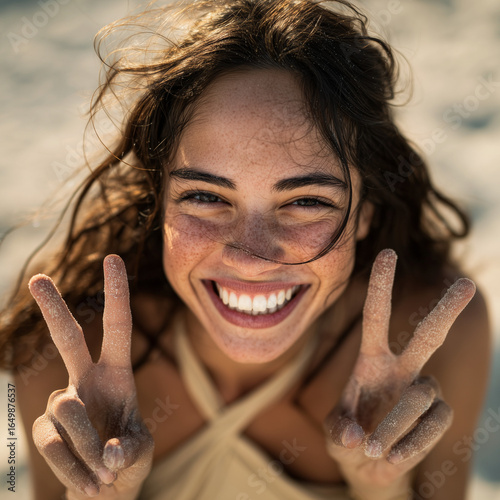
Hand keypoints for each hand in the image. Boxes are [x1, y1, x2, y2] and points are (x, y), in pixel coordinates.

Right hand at [29, 255, 153, 498]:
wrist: (105, 489)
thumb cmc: (128, 459)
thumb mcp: (140, 452)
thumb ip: (128, 450)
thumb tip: (109, 456)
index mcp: (117, 373)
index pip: (117, 327)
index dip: (116, 294)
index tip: (112, 258)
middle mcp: (86, 379)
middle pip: (67, 339)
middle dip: (53, 309)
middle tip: (36, 278)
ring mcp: (62, 403)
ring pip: (67, 412)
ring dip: (90, 448)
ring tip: (106, 472)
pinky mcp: (44, 429)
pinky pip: (54, 446)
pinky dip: (77, 469)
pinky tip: (91, 482)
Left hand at [323, 249, 474, 498]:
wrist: (370, 467)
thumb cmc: (349, 438)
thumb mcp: (334, 432)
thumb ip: (339, 431)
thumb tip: (357, 436)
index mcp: (371, 359)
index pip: (376, 316)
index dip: (381, 285)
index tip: (388, 252)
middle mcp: (402, 368)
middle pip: (429, 335)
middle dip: (446, 310)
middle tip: (467, 283)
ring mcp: (424, 390)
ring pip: (420, 397)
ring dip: (392, 427)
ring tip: (372, 449)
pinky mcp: (440, 415)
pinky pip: (432, 426)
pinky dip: (409, 446)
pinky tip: (391, 457)